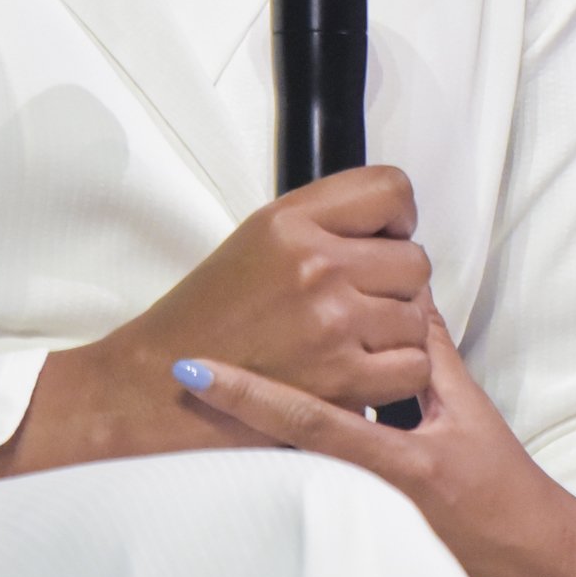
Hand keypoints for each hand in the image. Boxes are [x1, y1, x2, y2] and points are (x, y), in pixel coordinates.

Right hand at [0, 166, 431, 483]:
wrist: (156, 386)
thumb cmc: (206, 317)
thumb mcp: (257, 241)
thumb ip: (323, 224)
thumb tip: (391, 227)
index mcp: (291, 221)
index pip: (392, 190)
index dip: (398, 219)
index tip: (384, 240)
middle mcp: (316, 265)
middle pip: (415, 260)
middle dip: (397, 284)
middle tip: (362, 304)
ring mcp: (332, 323)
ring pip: (419, 315)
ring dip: (396, 332)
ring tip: (354, 341)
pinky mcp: (341, 381)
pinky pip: (412, 366)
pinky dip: (395, 376)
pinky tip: (361, 374)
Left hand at [171, 304, 575, 576]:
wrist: (534, 572)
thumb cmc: (504, 492)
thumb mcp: (467, 416)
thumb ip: (428, 354)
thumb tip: (401, 292)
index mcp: (399, 463)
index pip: (310, 422)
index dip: (249, 396)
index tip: (194, 368)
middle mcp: (367, 498)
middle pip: (280, 450)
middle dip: (229, 410)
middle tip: (177, 369)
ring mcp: (358, 524)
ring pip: (286, 473)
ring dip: (247, 434)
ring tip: (196, 394)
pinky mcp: (356, 539)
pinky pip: (306, 495)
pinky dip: (278, 464)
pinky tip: (244, 440)